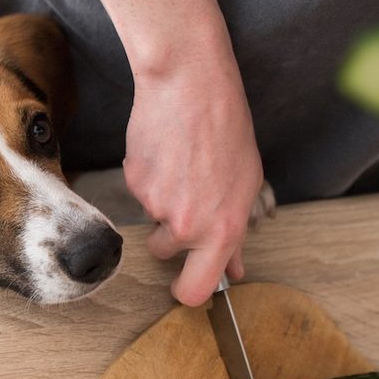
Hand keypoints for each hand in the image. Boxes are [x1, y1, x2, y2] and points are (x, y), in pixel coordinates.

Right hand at [124, 51, 264, 306]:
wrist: (191, 86)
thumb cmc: (228, 130)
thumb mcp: (246, 185)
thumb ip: (236, 233)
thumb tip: (234, 268)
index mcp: (222, 230)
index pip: (195, 289)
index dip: (187, 292)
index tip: (184, 284)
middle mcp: (186, 225)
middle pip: (163, 253)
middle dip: (168, 237)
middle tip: (184, 200)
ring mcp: (155, 204)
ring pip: (151, 216)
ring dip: (161, 200)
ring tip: (180, 164)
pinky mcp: (133, 181)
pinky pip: (139, 190)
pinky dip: (149, 175)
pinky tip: (165, 150)